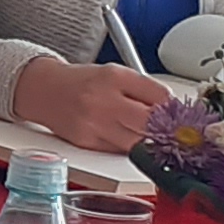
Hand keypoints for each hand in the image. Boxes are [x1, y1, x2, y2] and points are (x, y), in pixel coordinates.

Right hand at [11, 56, 172, 153]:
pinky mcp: (86, 142)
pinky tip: (127, 138)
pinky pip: (118, 151)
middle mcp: (102, 101)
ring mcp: (93, 124)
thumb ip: (143, 89)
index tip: (179, 115)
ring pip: (137, 143)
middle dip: (165, 129)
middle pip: (150, 124)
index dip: (173, 109)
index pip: (158, 97)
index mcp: (114, 77)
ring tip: (150, 135)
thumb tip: (172, 110)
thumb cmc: (83, 82)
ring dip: (148, 141)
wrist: (44, 90)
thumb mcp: (114, 73)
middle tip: (173, 132)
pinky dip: (128, 147)